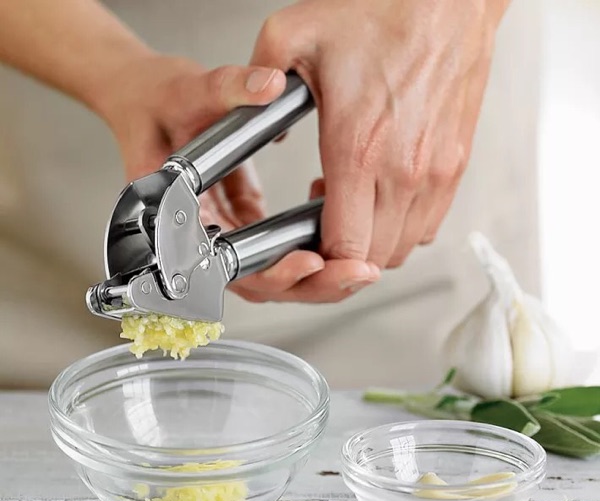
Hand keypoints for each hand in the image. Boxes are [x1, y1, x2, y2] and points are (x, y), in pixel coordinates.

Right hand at [98, 55, 379, 303]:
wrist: (141, 99)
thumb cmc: (152, 101)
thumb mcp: (188, 89)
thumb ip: (226, 87)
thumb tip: (269, 85)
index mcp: (180, 217)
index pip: (228, 265)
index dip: (272, 272)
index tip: (312, 261)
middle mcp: (202, 236)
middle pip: (259, 281)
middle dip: (311, 283)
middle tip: (359, 271)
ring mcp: (223, 232)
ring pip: (270, 269)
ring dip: (314, 272)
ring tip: (357, 263)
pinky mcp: (239, 220)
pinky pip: (272, 246)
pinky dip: (305, 244)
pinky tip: (334, 226)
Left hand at [252, 0, 509, 267]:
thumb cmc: (383, 12)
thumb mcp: (295, 34)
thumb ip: (256, 78)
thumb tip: (252, 115)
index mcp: (358, 149)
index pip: (344, 247)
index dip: (321, 260)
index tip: (307, 248)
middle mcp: (404, 171)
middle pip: (373, 258)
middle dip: (342, 256)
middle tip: (323, 228)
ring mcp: (436, 173)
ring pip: (403, 248)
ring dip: (372, 243)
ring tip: (351, 209)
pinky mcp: (456, 167)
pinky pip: (429, 226)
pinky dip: (402, 227)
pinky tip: (382, 197)